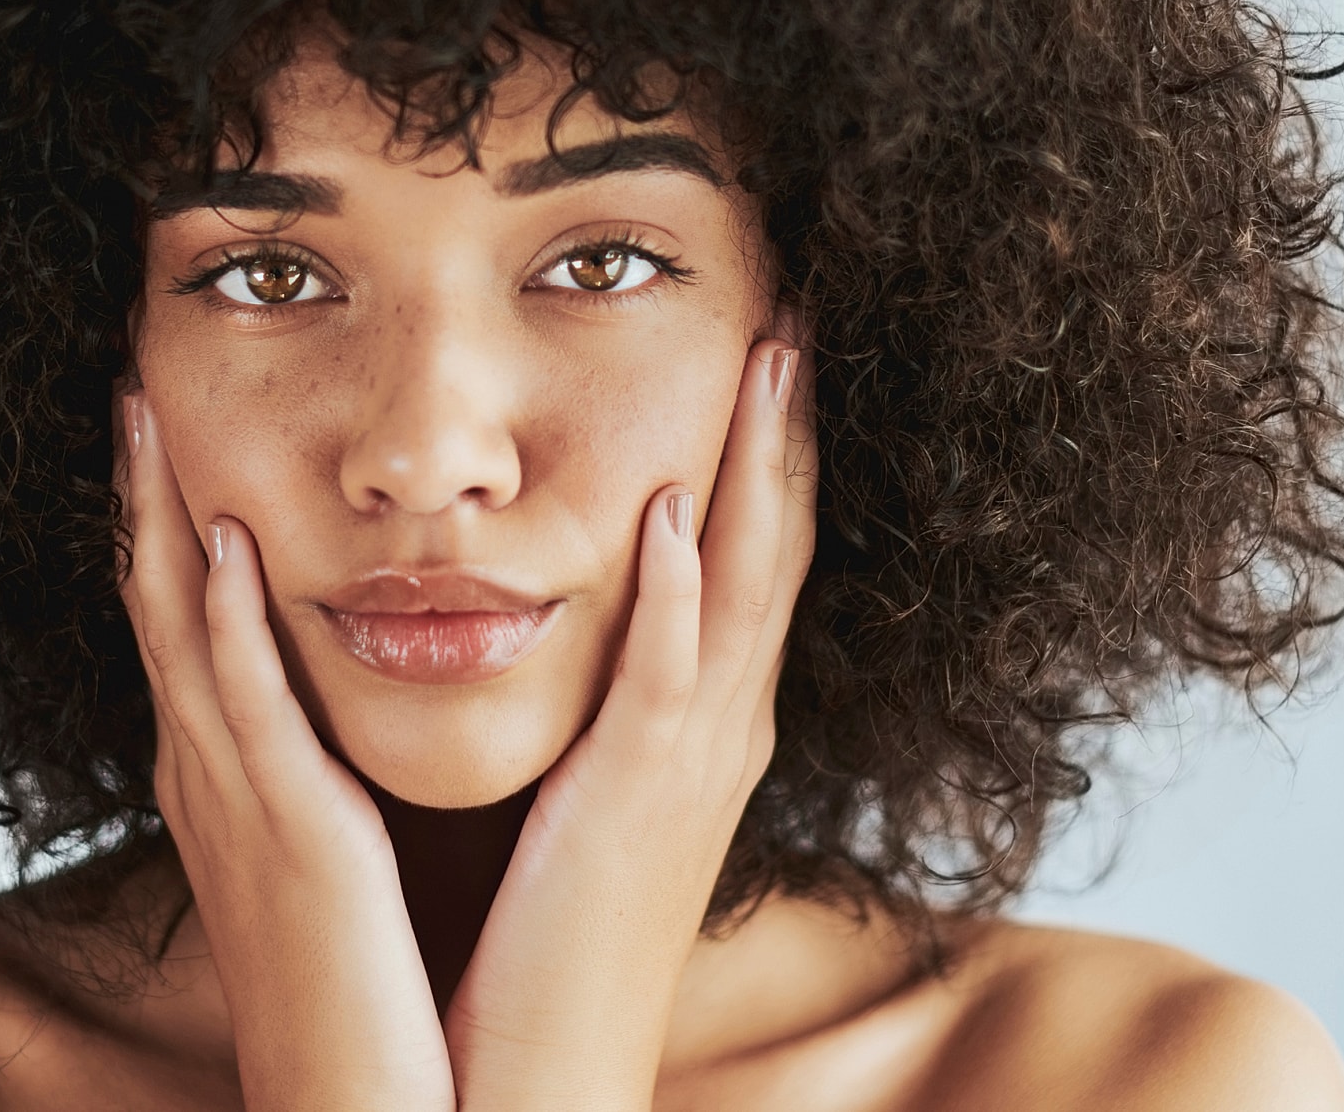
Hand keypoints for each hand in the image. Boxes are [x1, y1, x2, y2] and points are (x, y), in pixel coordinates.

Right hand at [118, 393, 455, 1111]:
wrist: (360, 1103)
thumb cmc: (358, 985)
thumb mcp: (327, 852)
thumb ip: (313, 768)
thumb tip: (324, 703)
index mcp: (224, 772)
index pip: (178, 614)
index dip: (158, 511)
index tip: (158, 412)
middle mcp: (208, 772)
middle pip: (151, 599)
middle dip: (135, 488)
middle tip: (125, 376)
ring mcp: (233, 800)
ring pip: (174, 631)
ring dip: (157, 517)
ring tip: (144, 412)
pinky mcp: (285, 835)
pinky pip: (241, 710)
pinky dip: (220, 624)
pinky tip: (215, 545)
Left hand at [445, 338, 815, 1110]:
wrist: (545, 1068)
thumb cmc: (552, 930)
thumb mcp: (593, 790)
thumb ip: (608, 700)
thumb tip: (592, 608)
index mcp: (703, 717)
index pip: (755, 548)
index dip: (769, 443)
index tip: (773, 338)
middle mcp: (721, 725)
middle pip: (778, 542)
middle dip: (788, 424)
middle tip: (799, 307)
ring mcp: (691, 762)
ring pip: (747, 587)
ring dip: (757, 469)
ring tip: (771, 358)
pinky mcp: (635, 805)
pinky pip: (670, 681)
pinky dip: (683, 594)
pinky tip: (678, 514)